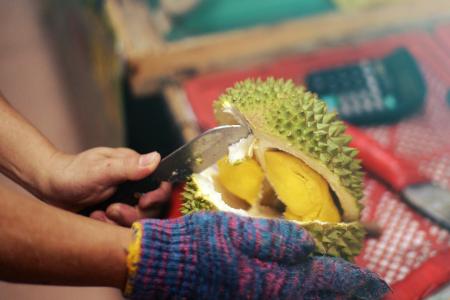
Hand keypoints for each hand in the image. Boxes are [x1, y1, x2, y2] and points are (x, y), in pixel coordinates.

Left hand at [43, 147, 170, 224]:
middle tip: (112, 210)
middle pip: (152, 209)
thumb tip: (156, 158)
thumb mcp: (100, 169)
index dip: (157, 197)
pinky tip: (95, 218)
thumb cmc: (73, 173)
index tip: (143, 203)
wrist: (50, 188)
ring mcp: (126, 201)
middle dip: (133, 214)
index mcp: (136, 169)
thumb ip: (128, 166)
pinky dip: (110, 227)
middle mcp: (135, 186)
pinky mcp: (117, 215)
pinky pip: (124, 228)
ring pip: (139, 221)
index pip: (161, 185)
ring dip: (119, 222)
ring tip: (99, 214)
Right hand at [124, 212, 388, 298]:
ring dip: (327, 298)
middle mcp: (268, 294)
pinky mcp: (242, 298)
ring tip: (347, 294)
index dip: (353, 280)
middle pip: (318, 298)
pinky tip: (304, 291)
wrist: (163, 267)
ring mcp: (255, 299)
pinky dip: (302, 298)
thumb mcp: (235, 230)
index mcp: (271, 275)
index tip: (376, 282)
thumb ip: (274, 238)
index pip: (324, 279)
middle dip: (347, 295)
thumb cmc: (198, 243)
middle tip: (372, 292)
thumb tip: (309, 244)